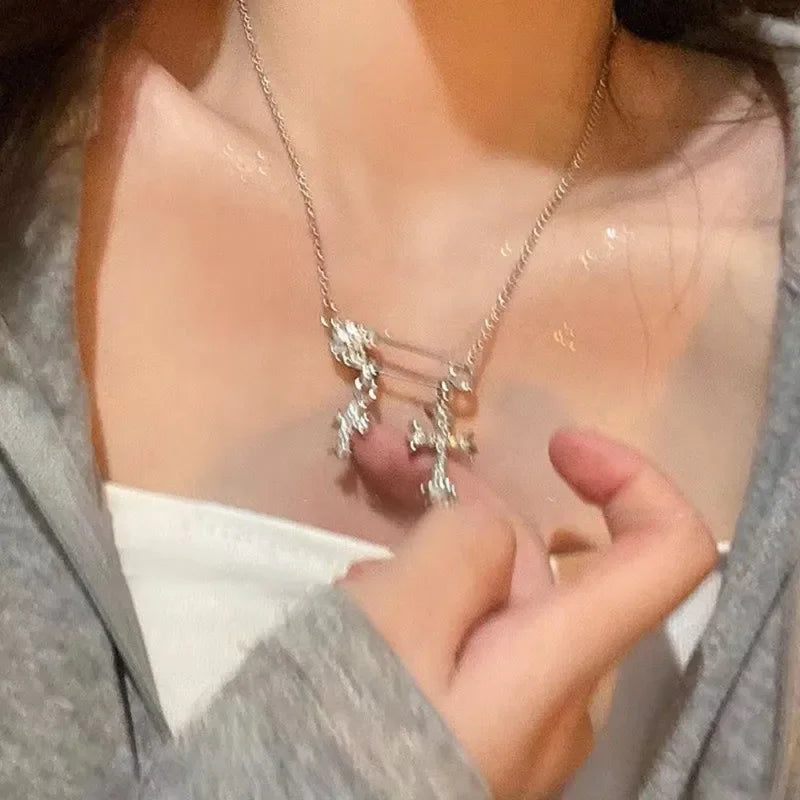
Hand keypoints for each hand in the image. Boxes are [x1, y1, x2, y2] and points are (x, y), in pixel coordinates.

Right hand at [342, 428, 716, 798]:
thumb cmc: (348, 736)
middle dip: (465, 497)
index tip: (556, 446)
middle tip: (381, 456)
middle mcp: (559, 689)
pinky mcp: (474, 725)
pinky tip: (366, 593)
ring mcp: (514, 712)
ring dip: (432, 539)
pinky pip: (467, 636)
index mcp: (560, 661)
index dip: (630, 479)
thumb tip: (491, 529)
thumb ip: (463, 550)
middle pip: (540, 560)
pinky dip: (426, 594)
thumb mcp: (397, 623)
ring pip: (492, 593)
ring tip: (359, 523)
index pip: (668, 554)